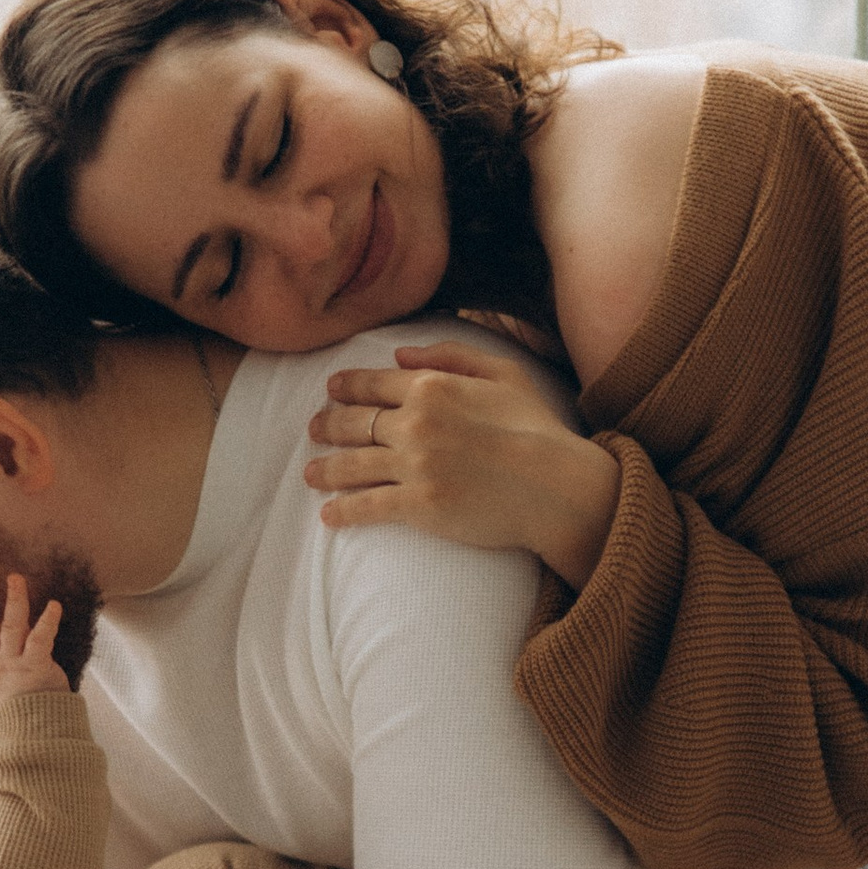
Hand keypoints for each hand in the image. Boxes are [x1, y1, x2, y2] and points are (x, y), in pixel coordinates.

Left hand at [304, 342, 623, 589]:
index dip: (347, 386)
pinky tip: (329, 516)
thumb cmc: (537, 427)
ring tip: (310, 474)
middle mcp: (416, 422)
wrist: (556, 485)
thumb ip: (451, 355)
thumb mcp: (503, 372)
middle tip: (314, 429)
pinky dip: (343, 512)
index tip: (332, 390)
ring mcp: (415, 465)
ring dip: (325, 469)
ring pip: (352, 465)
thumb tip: (401, 352)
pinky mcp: (419, 505)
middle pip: (355, 422)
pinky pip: (368, 506)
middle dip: (328, 425)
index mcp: (433, 386)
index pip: (374, 383)